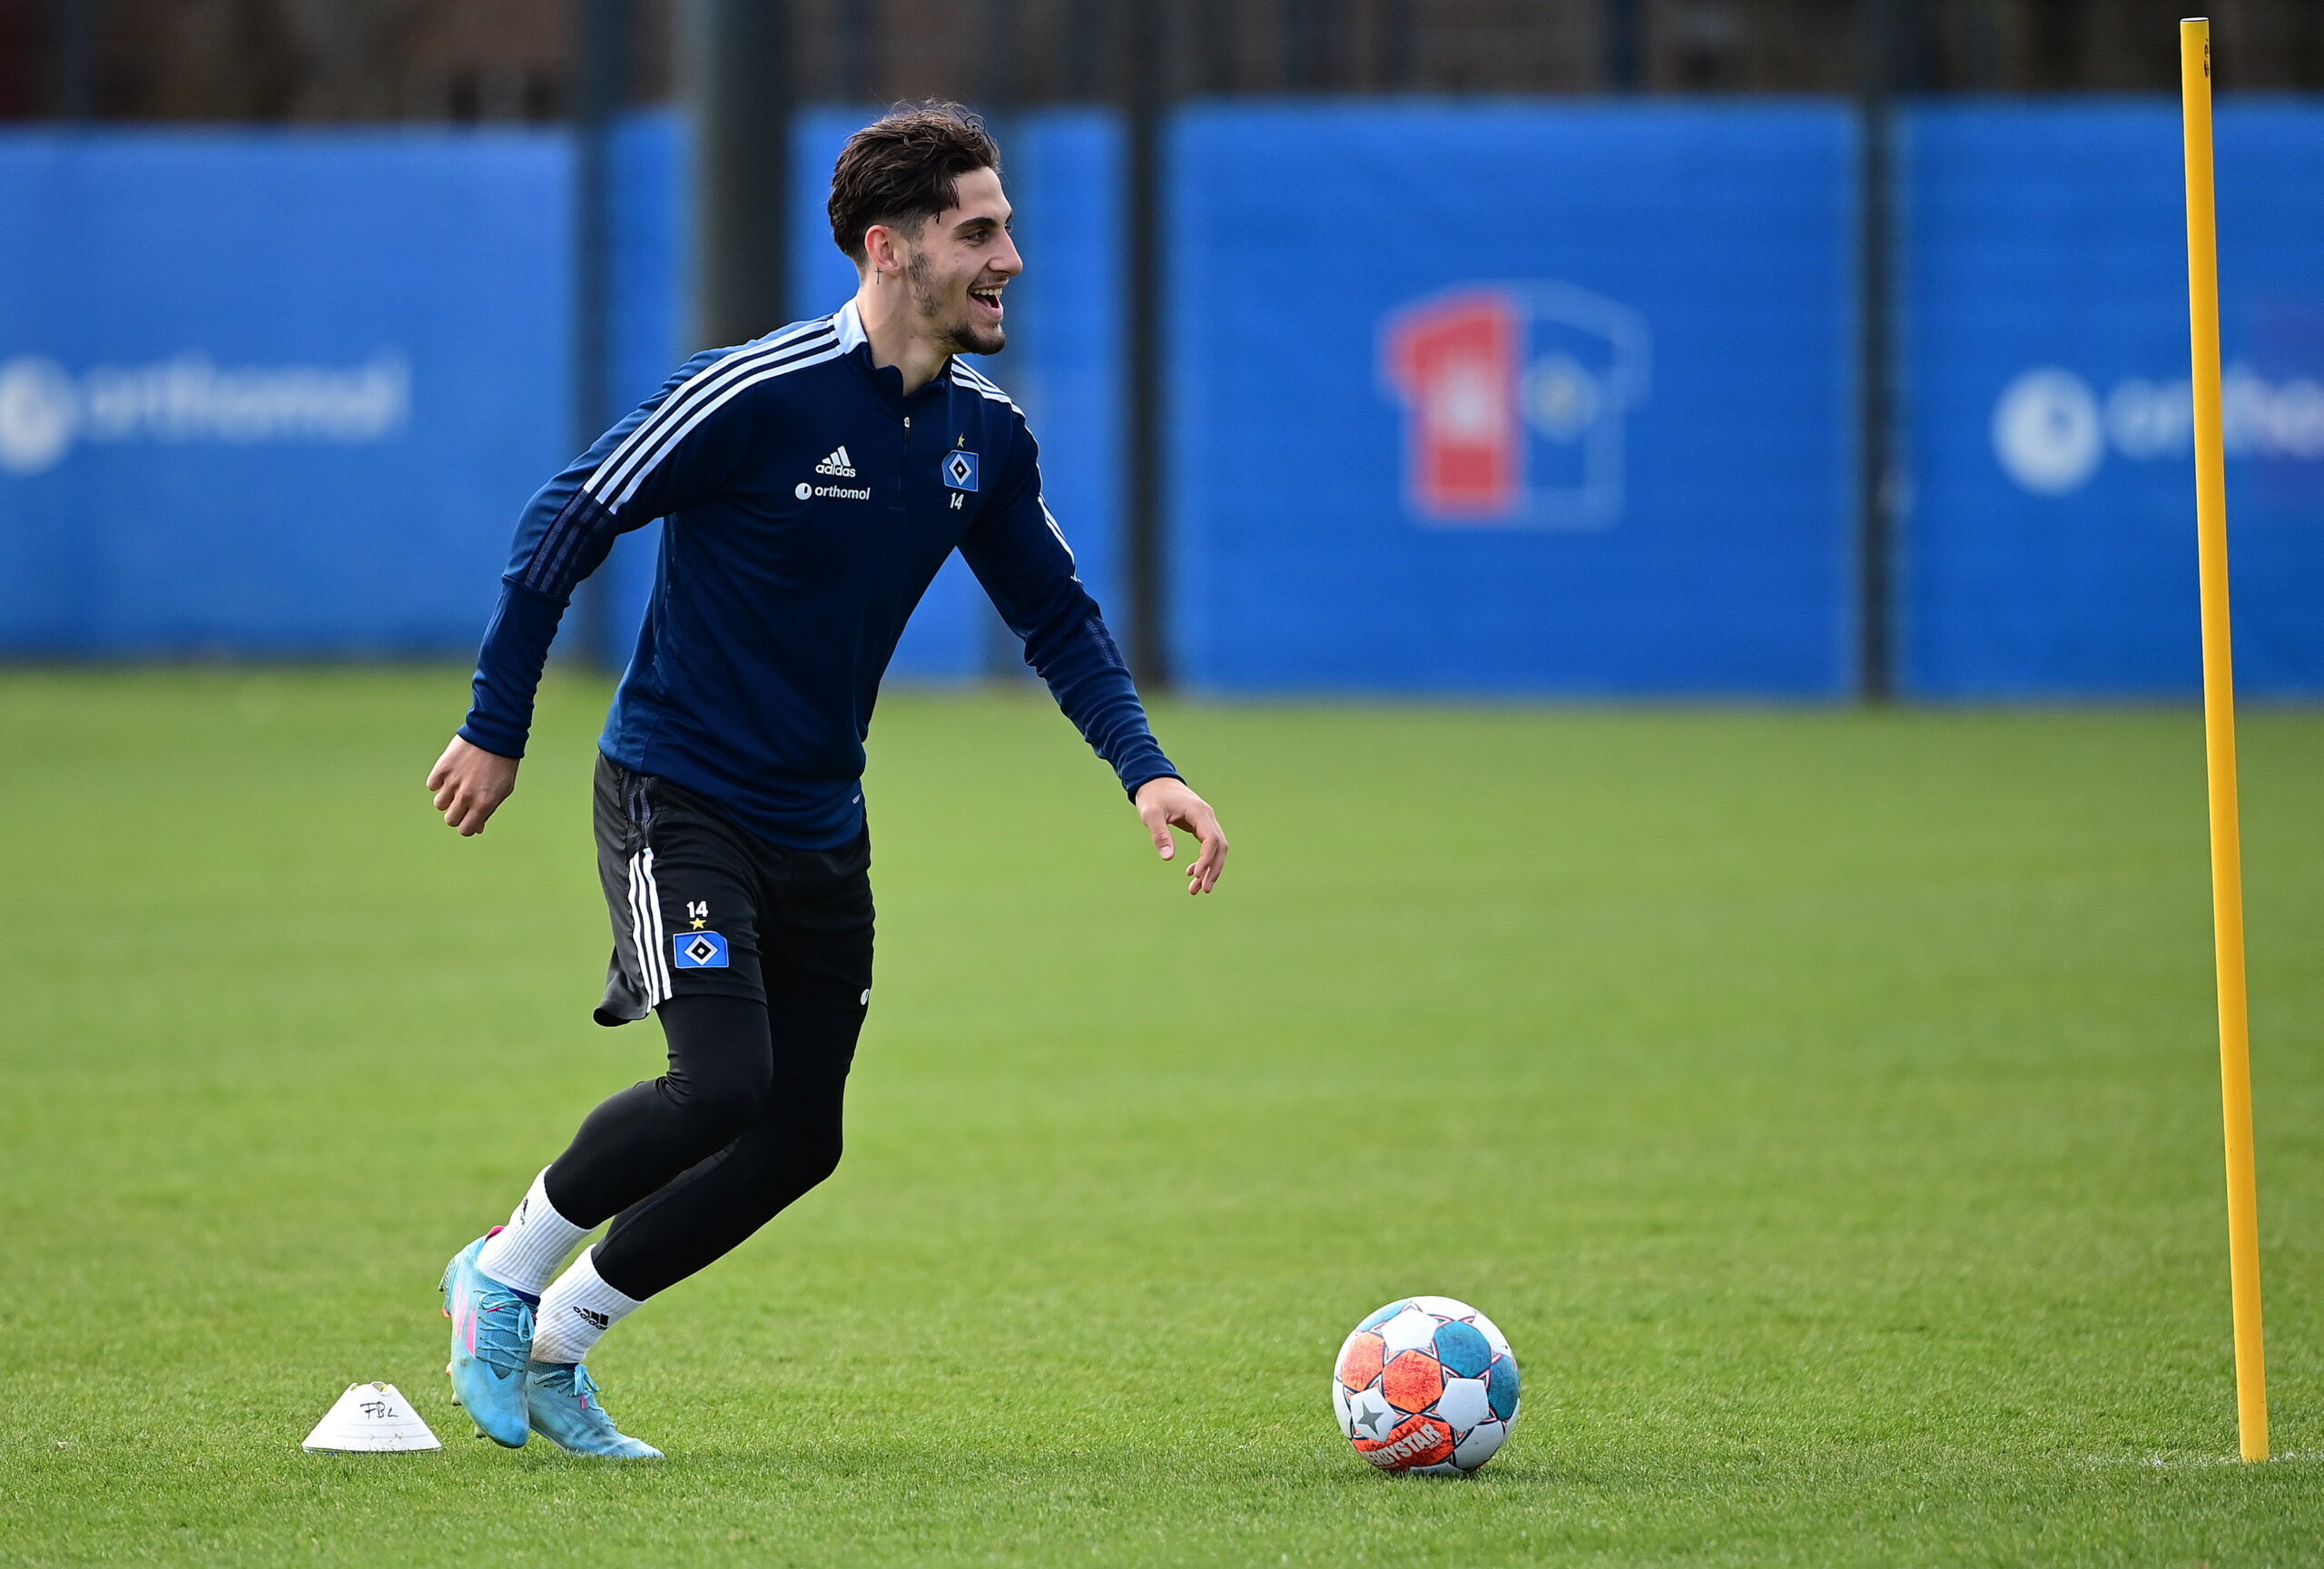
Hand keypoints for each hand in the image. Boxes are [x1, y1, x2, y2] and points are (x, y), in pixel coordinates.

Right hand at [427, 735, 519, 835]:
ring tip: (459, 784)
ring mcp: (452, 782)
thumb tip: (476, 828)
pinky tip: (451, 773)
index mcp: (483, 804)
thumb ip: (488, 810)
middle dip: (456, 813)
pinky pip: (432, 785)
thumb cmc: (502, 764)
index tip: (469, 818)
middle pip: (450, 819)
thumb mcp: (502, 790)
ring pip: (439, 803)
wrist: (495, 734)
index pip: (465, 829)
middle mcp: (466, 796)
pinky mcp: (441, 768)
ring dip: (447, 797)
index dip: (467, 826)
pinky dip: (439, 782)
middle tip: (464, 801)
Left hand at [1135, 776, 1227, 894]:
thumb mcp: (1151, 814)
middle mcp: (1207, 817)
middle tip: (1203, 890)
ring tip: (1197, 889)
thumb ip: (1160, 834)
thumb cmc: (1152, 796)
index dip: (1207, 859)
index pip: (1211, 839)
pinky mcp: (1200, 825)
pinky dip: (1204, 861)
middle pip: (1220, 846)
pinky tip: (1192, 873)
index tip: (1196, 876)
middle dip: (1213, 869)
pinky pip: (1209, 846)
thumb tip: (1168, 858)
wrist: (1155, 781)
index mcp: (1199, 812)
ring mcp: (1206, 821)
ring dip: (1210, 868)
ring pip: (1217, 848)